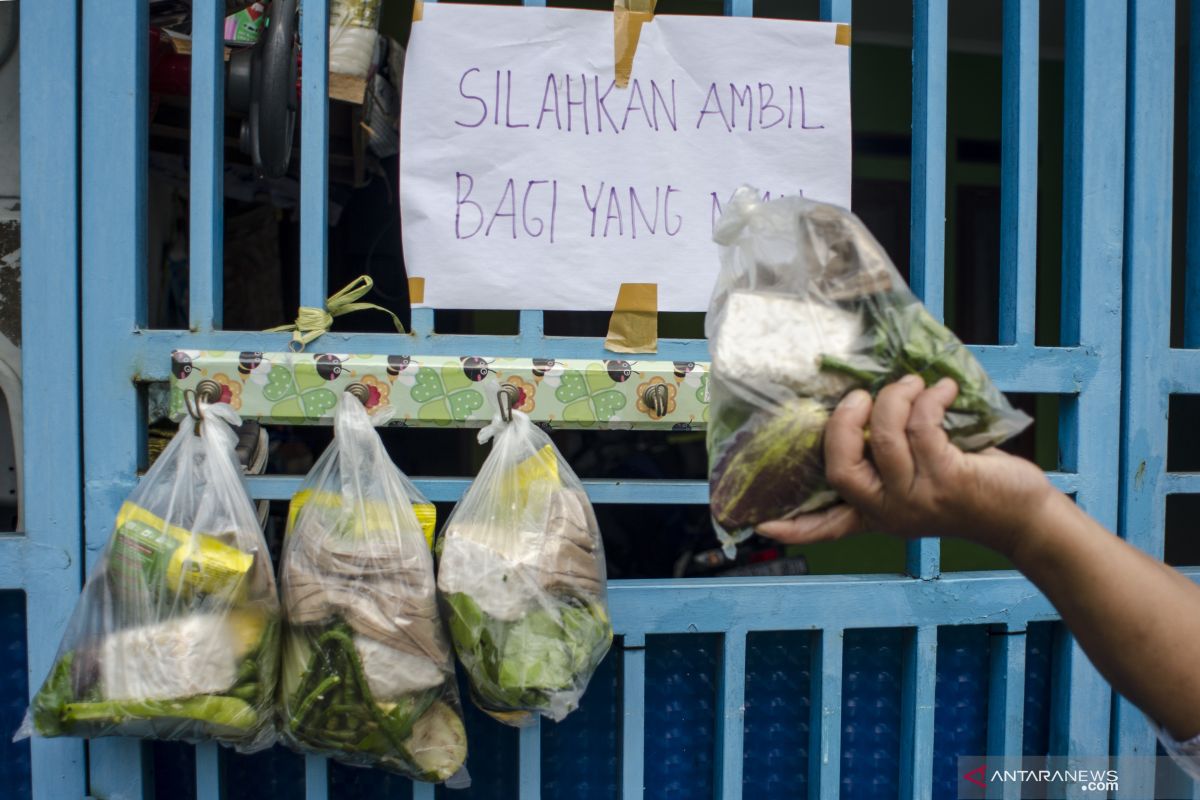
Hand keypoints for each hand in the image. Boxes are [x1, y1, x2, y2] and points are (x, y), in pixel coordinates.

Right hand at [756, 375, 1052, 557]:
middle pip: (841, 468)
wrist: (1023, 515)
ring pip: (885, 437)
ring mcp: (916, 499)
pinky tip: (944, 390)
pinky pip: (922, 426)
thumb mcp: (922, 482)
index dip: (795, 526)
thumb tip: (869, 404)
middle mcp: (889, 511)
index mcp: (877, 514)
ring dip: (896, 397)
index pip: (828, 526)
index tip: (763, 525)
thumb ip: (891, 459)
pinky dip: (930, 398)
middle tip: (860, 398)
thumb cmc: (972, 489)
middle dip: (845, 424)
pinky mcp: (947, 480)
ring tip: (912, 383)